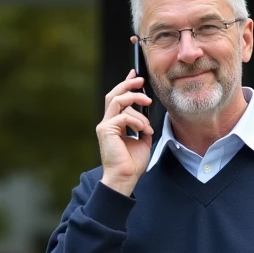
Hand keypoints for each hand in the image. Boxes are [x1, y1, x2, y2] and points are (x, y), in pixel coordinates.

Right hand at [96, 54, 153, 196]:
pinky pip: (124, 117)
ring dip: (136, 101)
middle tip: (141, 81)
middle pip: (114, 94)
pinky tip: (144, 130)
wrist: (126, 177)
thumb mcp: (143, 140)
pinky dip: (137, 121)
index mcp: (114, 124)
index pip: (117, 98)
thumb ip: (143, 126)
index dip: (125, 84)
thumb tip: (148, 117)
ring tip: (148, 109)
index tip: (135, 74)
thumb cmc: (132, 163)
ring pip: (118, 101)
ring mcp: (104, 126)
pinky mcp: (106, 130)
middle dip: (128, 84)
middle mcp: (107, 122)